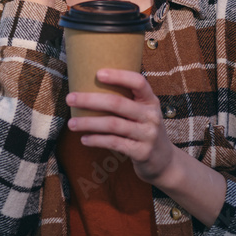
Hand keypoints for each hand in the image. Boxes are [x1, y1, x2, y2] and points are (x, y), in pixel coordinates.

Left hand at [65, 69, 179, 185]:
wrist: (165, 162)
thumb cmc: (145, 131)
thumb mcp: (143, 114)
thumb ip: (127, 102)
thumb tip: (91, 88)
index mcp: (151, 101)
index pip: (138, 82)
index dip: (119, 76)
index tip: (97, 73)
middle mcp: (151, 116)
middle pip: (118, 103)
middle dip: (91, 100)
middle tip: (70, 98)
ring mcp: (148, 135)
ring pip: (113, 124)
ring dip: (89, 123)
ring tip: (71, 124)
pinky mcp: (142, 152)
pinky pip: (114, 143)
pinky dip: (97, 140)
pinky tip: (84, 139)